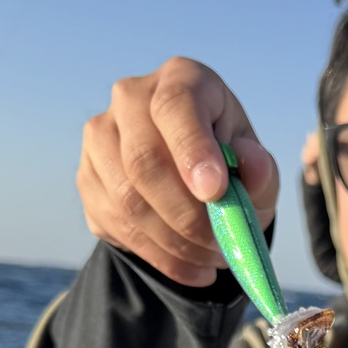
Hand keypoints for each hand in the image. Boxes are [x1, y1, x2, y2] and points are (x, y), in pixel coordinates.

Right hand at [77, 56, 279, 286]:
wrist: (194, 180)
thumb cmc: (230, 166)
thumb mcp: (256, 168)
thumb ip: (261, 170)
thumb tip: (253, 163)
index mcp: (180, 79)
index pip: (176, 106)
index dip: (193, 150)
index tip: (215, 191)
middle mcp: (131, 98)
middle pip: (144, 160)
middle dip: (188, 216)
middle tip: (221, 247)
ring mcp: (100, 137)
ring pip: (127, 199)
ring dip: (175, 243)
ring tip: (212, 259)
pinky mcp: (87, 178)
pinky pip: (116, 225)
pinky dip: (159, 256)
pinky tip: (191, 267)